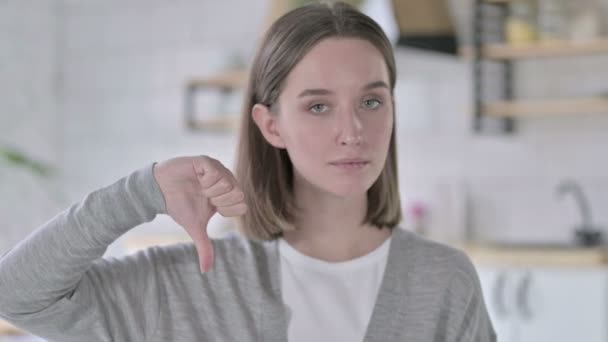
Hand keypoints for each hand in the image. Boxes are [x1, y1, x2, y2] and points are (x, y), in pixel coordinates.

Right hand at [153, 156, 246, 271]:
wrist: (159, 192)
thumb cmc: (180, 206)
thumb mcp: (195, 229)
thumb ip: (205, 247)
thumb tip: (206, 271)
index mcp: (228, 196)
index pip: (242, 206)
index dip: (225, 210)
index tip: (212, 207)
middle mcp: (226, 181)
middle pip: (238, 194)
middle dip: (218, 201)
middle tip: (205, 197)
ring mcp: (218, 169)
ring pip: (228, 183)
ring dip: (210, 190)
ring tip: (199, 187)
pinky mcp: (206, 161)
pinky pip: (216, 172)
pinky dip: (205, 180)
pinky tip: (197, 179)